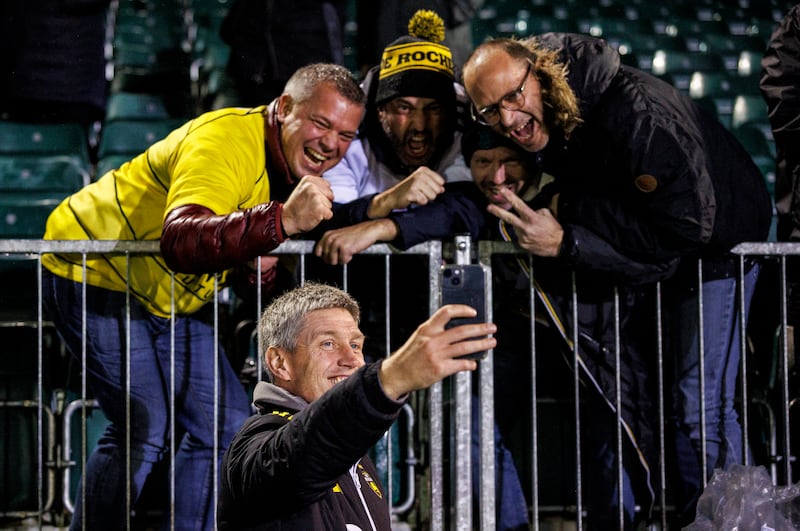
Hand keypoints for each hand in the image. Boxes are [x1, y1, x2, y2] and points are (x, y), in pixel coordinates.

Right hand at [281, 176, 333, 235]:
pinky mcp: (319, 208)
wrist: (287, 220)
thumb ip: (316, 185)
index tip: (310, 199)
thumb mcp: (303, 189)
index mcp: (308, 179)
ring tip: (310, 210)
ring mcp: (315, 196)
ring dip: (322, 209)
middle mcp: (312, 186)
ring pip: (329, 205)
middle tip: (310, 205)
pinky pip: (329, 214)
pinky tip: (313, 216)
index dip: (322, 194)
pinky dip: (324, 217)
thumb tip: (329, 188)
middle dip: (324, 201)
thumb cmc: (297, 206)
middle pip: (330, 195)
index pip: (327, 186)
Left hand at [313, 219, 397, 264]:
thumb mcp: (338, 237)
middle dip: (335, 259)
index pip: (317, 252)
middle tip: (343, 251)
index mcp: (327, 235)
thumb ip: (328, 244)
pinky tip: (352, 250)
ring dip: (342, 259)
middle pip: (326, 259)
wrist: (368, 230)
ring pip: (333, 262)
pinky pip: (343, 262)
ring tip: (348, 250)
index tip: (333, 254)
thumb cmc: (354, 235)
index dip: (325, 256)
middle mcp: (330, 238)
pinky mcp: (345, 249)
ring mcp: (337, 243)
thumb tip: (322, 258)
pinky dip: (348, 259)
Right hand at [367, 166, 444, 218]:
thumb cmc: (409, 190)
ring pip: (432, 196)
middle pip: (437, 190)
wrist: (393, 196)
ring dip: (425, 198)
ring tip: (417, 195)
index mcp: (424, 170)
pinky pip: (424, 201)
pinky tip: (413, 199)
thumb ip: (434, 184)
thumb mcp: (423, 183)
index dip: (435, 188)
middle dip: (430, 194)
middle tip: (420, 193)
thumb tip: (442, 189)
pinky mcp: (411, 192)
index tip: (425, 188)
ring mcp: (415, 183)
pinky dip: (420, 202)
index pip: (441, 182)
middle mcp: (420, 175)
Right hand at [378, 304, 496, 399]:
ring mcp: (436, 355)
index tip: (474, 312)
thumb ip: (436, 332)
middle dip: (480, 329)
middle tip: (492, 328)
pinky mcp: (439, 369)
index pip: (446, 312)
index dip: (462, 310)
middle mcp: (432, 340)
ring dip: (481, 344)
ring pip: (465, 347)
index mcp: (427, 329)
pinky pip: (461, 364)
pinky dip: (470, 363)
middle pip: (462, 331)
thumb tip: (459, 332)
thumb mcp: (419, 337)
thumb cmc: (409, 357)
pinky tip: (474, 363)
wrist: (396, 374)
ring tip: (491, 343)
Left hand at [487, 188, 563, 256]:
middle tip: (489, 207)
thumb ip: (536, 211)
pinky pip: (519, 237)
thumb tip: (528, 211)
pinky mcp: (523, 245)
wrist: (560, 245)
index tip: (502, 192)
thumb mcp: (547, 215)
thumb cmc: (554, 230)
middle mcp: (526, 228)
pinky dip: (523, 234)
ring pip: (516, 228)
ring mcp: (523, 237)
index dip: (510, 197)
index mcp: (532, 218)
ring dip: (520, 226)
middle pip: (508, 218)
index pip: (518, 205)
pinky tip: (531, 235)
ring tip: (532, 229)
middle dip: (498, 212)